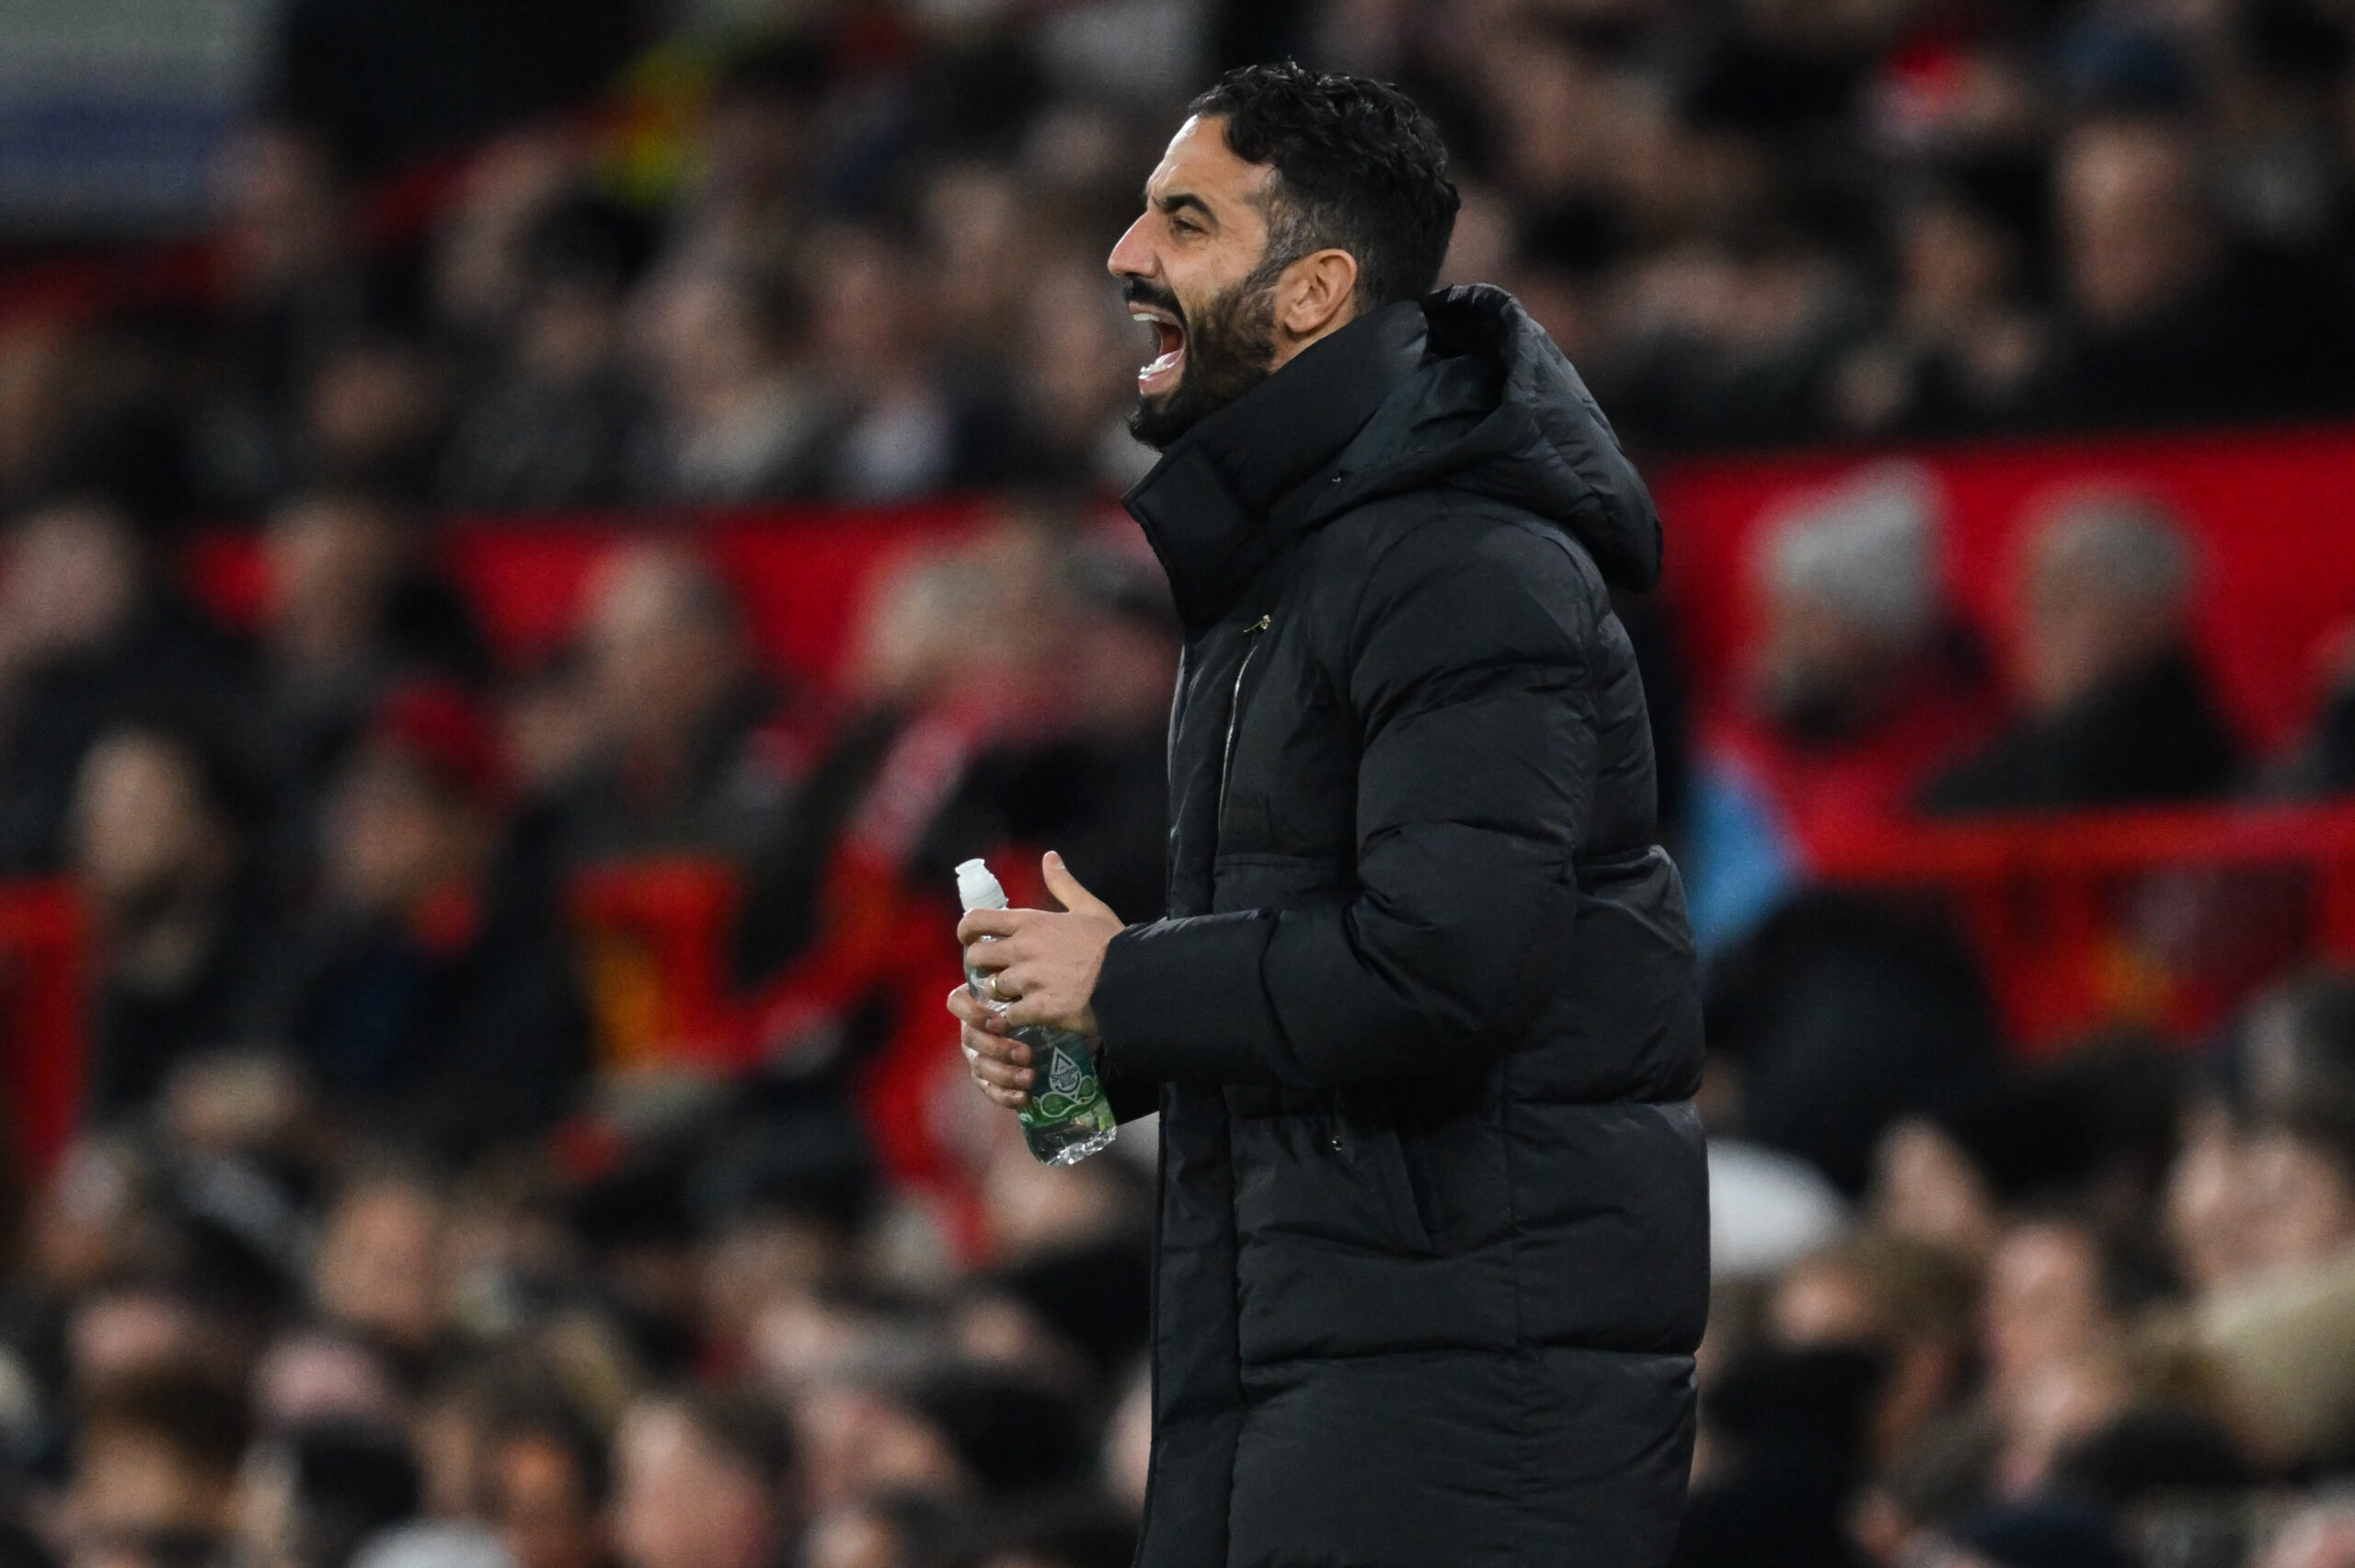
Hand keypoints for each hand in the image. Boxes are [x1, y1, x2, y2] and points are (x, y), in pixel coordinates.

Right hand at [948, 982, 1032, 1108]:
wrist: (1042, 1024)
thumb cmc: (1033, 999)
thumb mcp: (1027, 988)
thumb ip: (1022, 985)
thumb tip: (1034, 979)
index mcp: (973, 1002)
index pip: (958, 1003)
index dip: (974, 1014)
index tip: (1001, 1023)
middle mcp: (970, 1029)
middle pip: (972, 1040)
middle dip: (999, 1049)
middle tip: (1027, 1054)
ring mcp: (975, 1055)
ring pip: (981, 1067)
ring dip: (1005, 1074)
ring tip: (1031, 1078)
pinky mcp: (986, 1079)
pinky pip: (989, 1090)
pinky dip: (1005, 1096)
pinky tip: (1024, 1097)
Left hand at [954, 851, 1122, 1036]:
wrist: (1130, 980)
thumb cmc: (1111, 943)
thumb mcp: (1089, 907)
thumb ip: (1063, 884)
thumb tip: (1049, 857)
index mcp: (1031, 923)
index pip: (977, 920)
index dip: (966, 930)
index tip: (969, 938)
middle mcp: (1022, 950)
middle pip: (976, 957)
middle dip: (981, 965)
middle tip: (996, 969)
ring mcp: (1028, 981)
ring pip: (992, 988)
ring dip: (1001, 992)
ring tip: (1017, 994)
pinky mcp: (1037, 1009)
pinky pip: (1010, 1015)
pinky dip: (1015, 1016)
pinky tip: (1027, 1014)